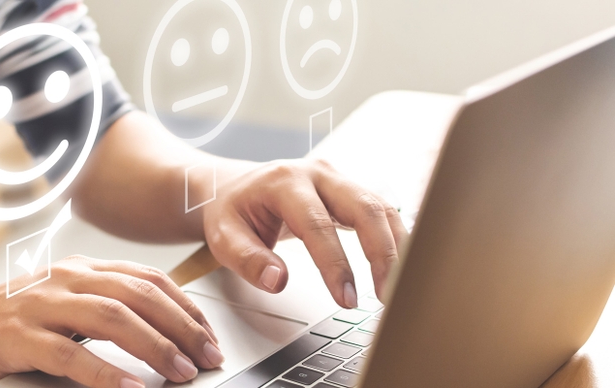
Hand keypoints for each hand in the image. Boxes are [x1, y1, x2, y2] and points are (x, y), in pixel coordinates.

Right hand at [0, 256, 222, 387]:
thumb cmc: (5, 326)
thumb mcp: (60, 306)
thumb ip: (103, 310)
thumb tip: (162, 335)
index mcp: (79, 269)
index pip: (147, 279)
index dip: (185, 307)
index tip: (209, 335)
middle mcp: (64, 278)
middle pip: (138, 294)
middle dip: (182, 327)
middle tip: (208, 357)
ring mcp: (39, 305)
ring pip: (112, 318)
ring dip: (155, 347)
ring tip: (181, 373)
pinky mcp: (16, 337)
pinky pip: (70, 355)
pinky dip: (105, 374)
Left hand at [201, 159, 407, 307]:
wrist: (233, 188)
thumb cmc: (230, 212)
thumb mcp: (223, 237)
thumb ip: (248, 260)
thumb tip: (278, 281)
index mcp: (284, 181)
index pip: (318, 224)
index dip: (336, 264)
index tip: (346, 299)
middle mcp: (316, 173)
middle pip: (364, 207)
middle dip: (382, 254)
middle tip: (387, 295)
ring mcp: (337, 179)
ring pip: (381, 207)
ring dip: (396, 248)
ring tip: (398, 287)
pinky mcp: (349, 190)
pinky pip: (381, 211)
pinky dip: (395, 239)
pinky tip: (401, 266)